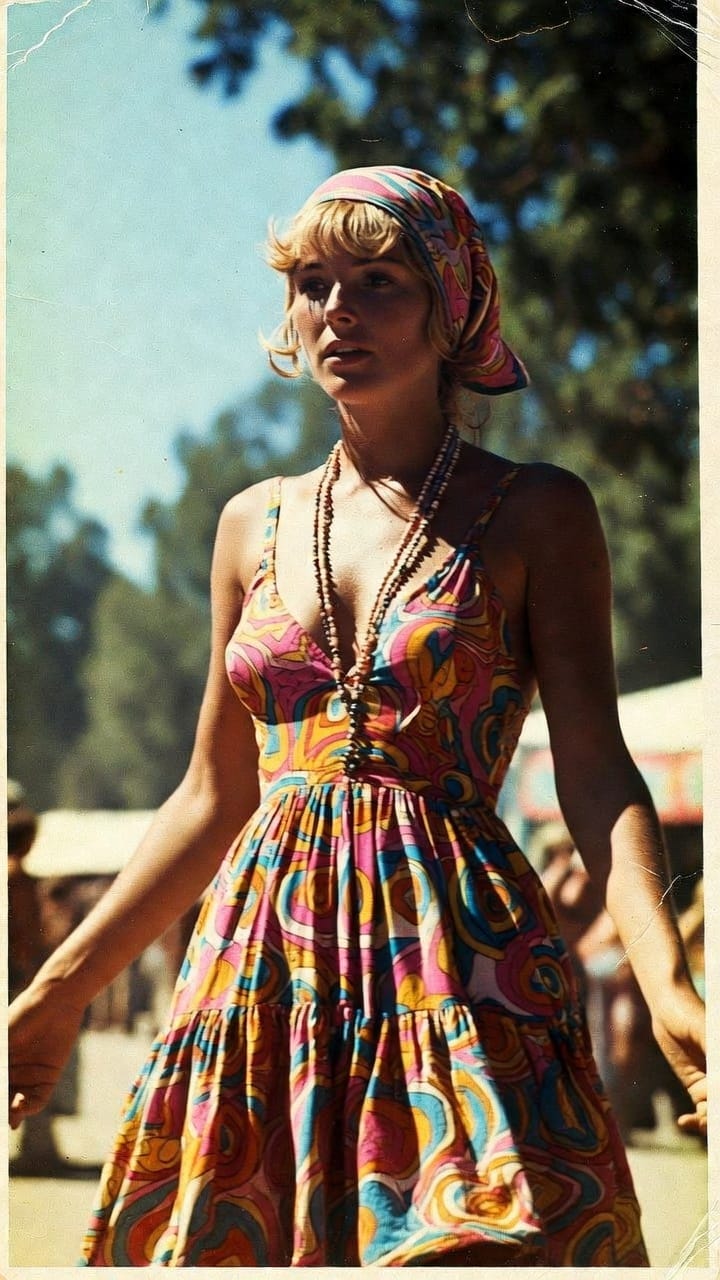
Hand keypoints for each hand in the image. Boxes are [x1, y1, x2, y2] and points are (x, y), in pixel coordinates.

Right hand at [8, 982, 84, 1129]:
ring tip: (8, 1118)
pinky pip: (37, 1101)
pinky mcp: (48, 1079)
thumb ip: (1, 1063)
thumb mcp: (3, 1042)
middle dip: (0, 1112)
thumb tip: (1, 1080)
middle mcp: (10, 1075)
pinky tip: (20, 1108)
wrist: (54, 1002)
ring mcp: (28, 1078)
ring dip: (10, 1115)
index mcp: (0, 1064)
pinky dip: (28, 1108)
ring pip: (16, 1106)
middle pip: (3, 1100)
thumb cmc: (21, 1016)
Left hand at [652, 984, 706, 1136]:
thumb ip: (715, 1057)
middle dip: (719, 1117)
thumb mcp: (706, 1034)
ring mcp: (715, 1084)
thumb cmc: (690, 1012)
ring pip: (717, 1113)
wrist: (668, 1007)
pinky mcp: (699, 1089)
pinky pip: (703, 1112)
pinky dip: (697, 1120)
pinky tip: (685, 1121)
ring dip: (710, 1123)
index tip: (715, 1105)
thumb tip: (718, 1083)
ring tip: (699, 1121)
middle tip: (709, 1120)